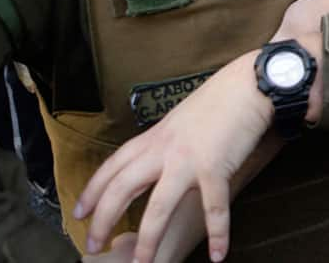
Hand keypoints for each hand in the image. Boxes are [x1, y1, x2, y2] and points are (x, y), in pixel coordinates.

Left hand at [75, 51, 275, 262]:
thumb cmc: (222, 98)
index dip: (93, 190)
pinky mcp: (215, 168)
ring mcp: (188, 161)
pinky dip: (217, 234)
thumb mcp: (183, 118)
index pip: (113, 166)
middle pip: (122, 189)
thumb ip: (169, 140)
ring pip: (158, 208)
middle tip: (93, 245)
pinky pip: (213, 209)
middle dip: (103, 220)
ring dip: (149, 241)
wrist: (249, 83)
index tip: (79, 211)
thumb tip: (164, 158)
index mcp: (155, 136)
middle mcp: (164, 150)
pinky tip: (218, 254)